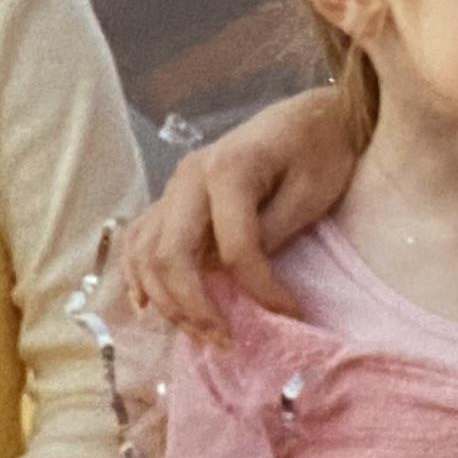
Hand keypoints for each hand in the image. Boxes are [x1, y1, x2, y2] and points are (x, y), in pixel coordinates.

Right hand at [111, 92, 356, 338]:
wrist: (311, 116)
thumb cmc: (320, 150)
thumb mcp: (311, 190)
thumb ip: (272, 233)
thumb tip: (243, 282)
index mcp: (228, 169)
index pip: (234, 248)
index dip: (260, 289)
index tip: (290, 314)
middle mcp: (189, 177)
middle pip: (170, 256)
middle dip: (194, 308)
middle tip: (226, 342)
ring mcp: (174, 186)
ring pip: (145, 253)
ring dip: (166, 301)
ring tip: (199, 333)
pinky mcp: (172, 197)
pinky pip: (139, 240)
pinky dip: (137, 276)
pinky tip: (148, 307)